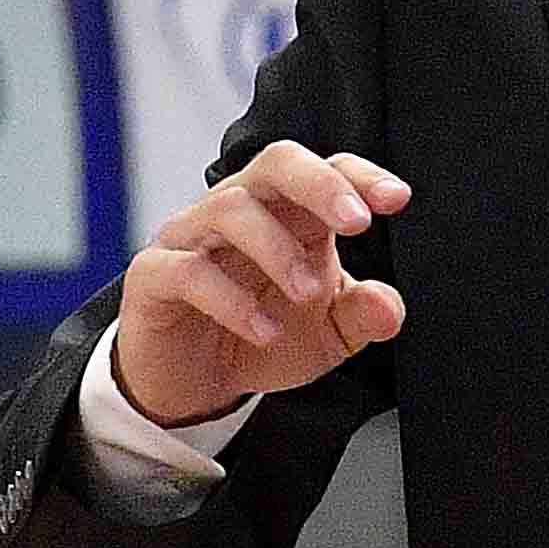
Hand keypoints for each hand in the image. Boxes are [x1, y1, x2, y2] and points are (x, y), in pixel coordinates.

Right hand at [109, 142, 411, 430]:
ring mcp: (190, 238)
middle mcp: (238, 211)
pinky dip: (232, 301)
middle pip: (275, 163)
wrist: (192, 384)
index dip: (359, 176)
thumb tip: (388, 305)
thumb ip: (362, 317)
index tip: (395, 199)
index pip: (322, 170)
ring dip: (277, 249)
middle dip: (319, 185)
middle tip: (357, 223)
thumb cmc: (259, 337)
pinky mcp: (153, 276)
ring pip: (230, 208)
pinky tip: (263, 330)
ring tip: (306, 293)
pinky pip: (189, 270)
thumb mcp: (327, 338)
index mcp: (287, 213)